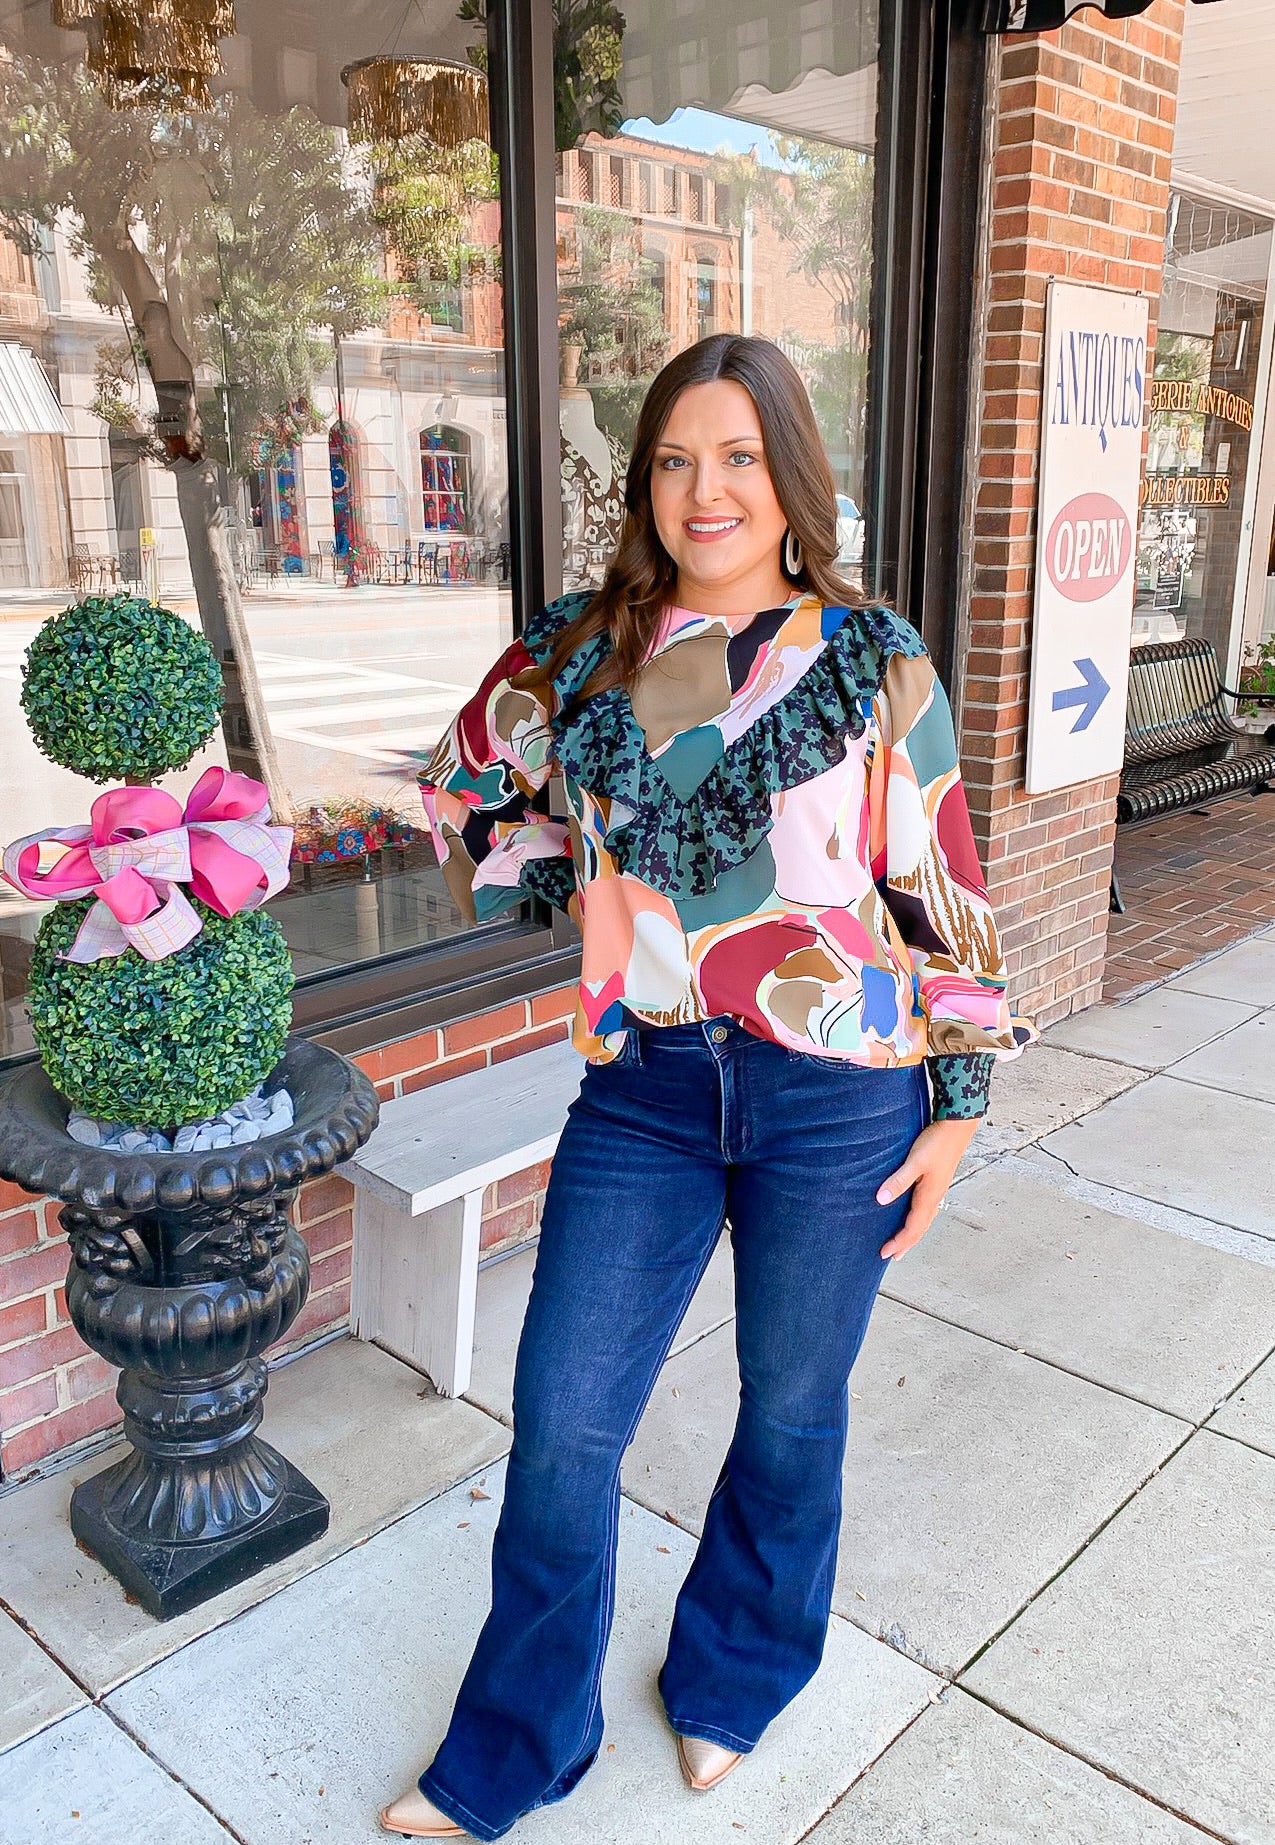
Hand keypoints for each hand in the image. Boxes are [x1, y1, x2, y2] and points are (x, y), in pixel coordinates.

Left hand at [876, 1118, 979, 1259]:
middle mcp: (935, 1197)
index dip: (898, 1243)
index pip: (912, 1229)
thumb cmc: (936, 1143)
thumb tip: (881, 1200)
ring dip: (913, 1233)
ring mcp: (938, 1190)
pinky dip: (919, 1220)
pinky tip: (916, 1215)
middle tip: (893, 1256)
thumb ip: (898, 1181)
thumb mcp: (915, 1161)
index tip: (884, 1253)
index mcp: (929, 1197)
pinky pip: (927, 1209)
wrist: (957, 1128)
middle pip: (920, 1229)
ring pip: (925, 1220)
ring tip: (903, 1243)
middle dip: (906, 1244)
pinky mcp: (938, 1182)